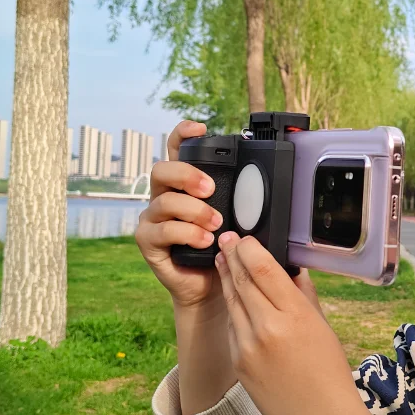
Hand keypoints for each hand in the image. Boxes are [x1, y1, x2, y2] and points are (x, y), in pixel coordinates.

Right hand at [135, 120, 226, 309]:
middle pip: (162, 170)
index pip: (176, 150)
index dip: (183, 134)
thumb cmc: (224, 248)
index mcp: (184, 185)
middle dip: (187, 174)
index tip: (200, 128)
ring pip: (165, 201)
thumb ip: (239, 200)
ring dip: (194, 211)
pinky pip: (162, 230)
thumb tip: (265, 185)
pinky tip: (205, 240)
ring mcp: (153, 218)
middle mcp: (164, 196)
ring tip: (217, 225)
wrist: (212, 286)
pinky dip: (186, 233)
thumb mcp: (235, 219)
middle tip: (211, 189)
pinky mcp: (148, 241)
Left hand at [213, 230, 414, 414]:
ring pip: (231, 301)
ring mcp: (248, 345)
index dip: (247, 248)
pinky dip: (233, 308)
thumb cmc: (330, 372)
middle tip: (225, 239)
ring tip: (222, 260)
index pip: (261, 268)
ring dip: (226, 278)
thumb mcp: (323, 326)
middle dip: (230, 256)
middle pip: (240, 280)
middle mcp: (267, 326)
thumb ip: (304, 295)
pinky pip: (233, 327)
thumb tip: (290, 269)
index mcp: (294, 314)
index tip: (242, 236)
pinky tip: (232, 297)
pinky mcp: (238, 362)